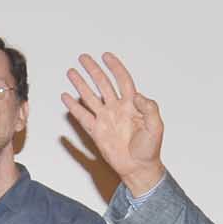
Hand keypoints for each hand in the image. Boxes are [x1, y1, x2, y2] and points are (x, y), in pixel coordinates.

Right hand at [62, 52, 166, 194]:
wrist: (138, 167)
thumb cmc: (149, 149)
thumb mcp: (156, 126)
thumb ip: (149, 108)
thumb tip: (137, 95)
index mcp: (132, 105)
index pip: (122, 80)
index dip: (115, 67)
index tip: (106, 56)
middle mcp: (117, 109)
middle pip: (102, 84)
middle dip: (93, 70)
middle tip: (83, 58)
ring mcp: (105, 119)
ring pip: (90, 97)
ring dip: (80, 84)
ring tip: (71, 72)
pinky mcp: (96, 131)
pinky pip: (82, 116)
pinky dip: (73, 107)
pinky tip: (66, 97)